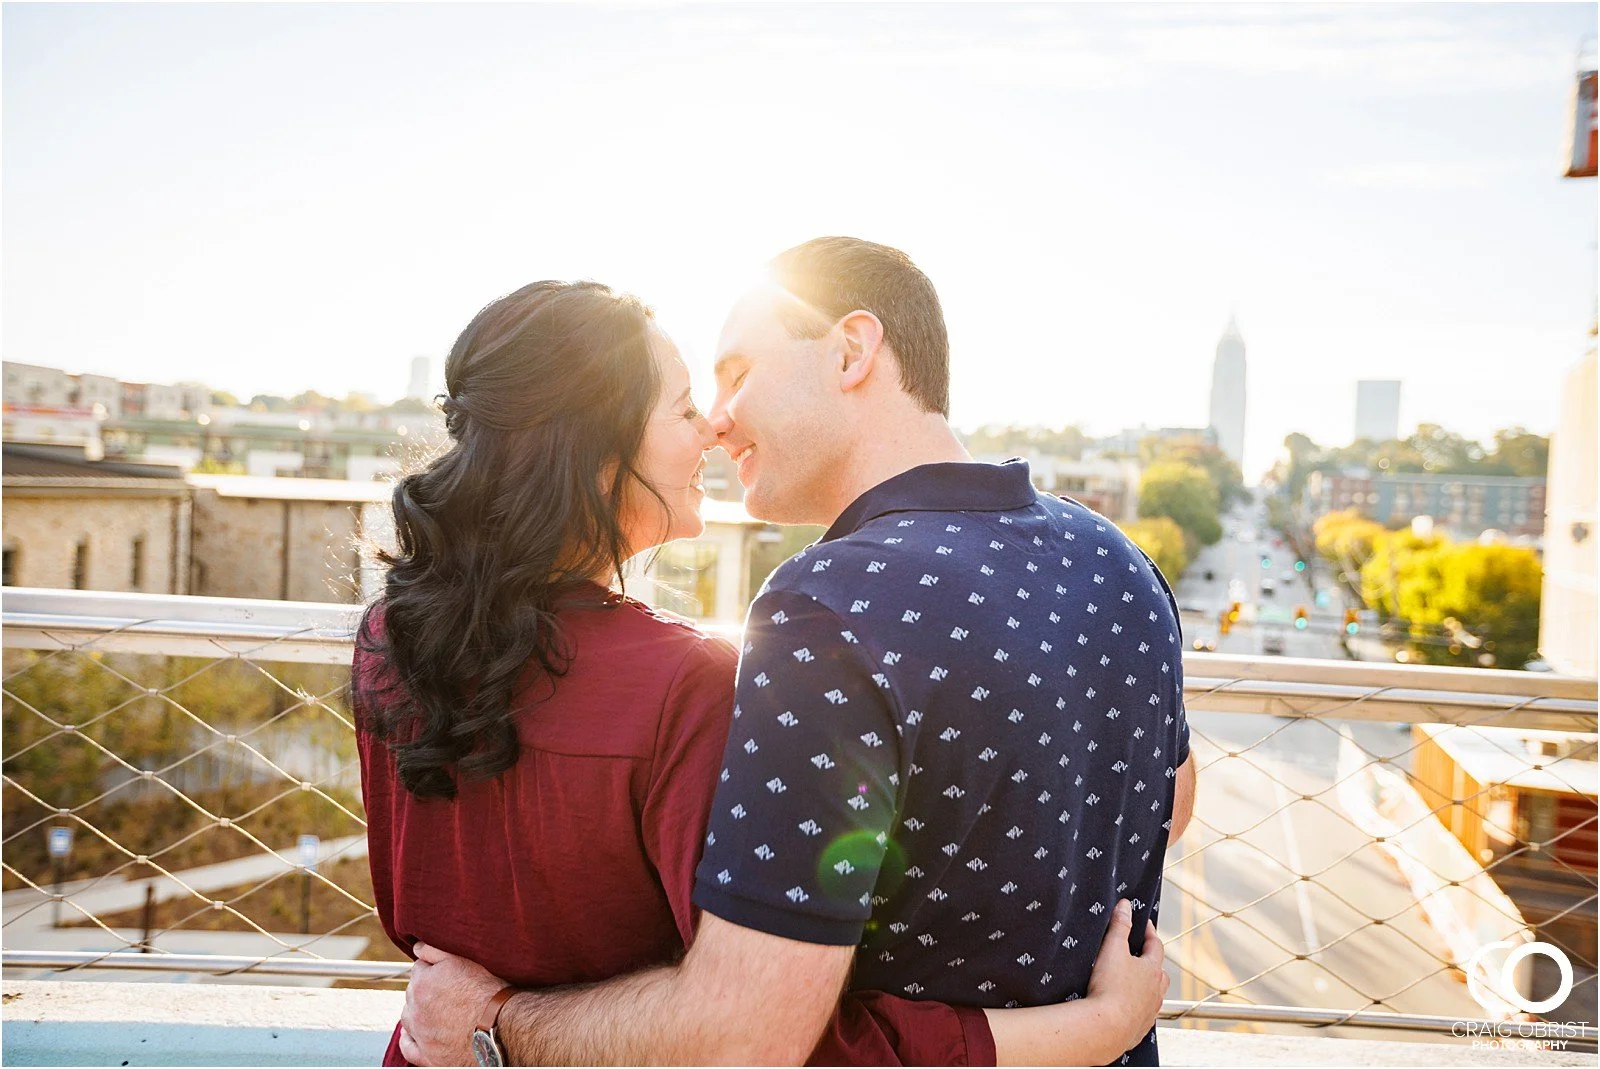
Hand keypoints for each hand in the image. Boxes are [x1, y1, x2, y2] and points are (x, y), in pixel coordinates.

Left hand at [399, 942, 510, 1065]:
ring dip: (417, 1011)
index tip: (447, 972)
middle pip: (413, 992)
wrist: (499, 1026)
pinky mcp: (428, 1055)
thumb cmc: (485, 992)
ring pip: (408, 1017)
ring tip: (437, 1009)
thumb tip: (417, 947)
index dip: (434, 968)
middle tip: (447, 989)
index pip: (419, 968)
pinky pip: (408, 1047)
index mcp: (421, 983)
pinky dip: (409, 1039)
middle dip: (425, 988)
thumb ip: (434, 951)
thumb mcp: (461, 960)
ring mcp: (420, 1034)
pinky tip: (413, 1034)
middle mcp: (415, 1009)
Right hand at [1084, 899, 1168, 1058]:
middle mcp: (1156, 991)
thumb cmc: (1110, 988)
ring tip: (1134, 984)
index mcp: (1152, 970)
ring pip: (1155, 996)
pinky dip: (1138, 1008)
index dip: (1150, 933)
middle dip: (1152, 963)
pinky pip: (1143, 1015)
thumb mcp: (1112, 949)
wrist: (1107, 1028)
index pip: (1156, 946)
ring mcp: (1150, 1012)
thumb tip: (1125, 906)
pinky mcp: (1139, 1029)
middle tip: (1141, 956)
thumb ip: (1119, 926)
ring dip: (1147, 987)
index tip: (1144, 925)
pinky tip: (1127, 1008)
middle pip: (1160, 973)